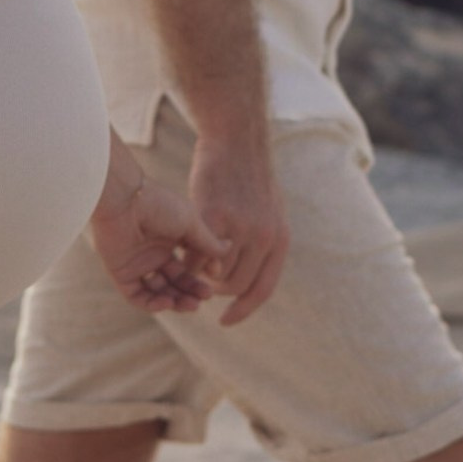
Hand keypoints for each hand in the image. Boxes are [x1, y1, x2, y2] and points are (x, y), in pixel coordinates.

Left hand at [90, 170, 224, 314]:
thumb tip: (230, 247)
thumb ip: (208, 241)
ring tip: (191, 304)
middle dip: (191, 292)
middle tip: (205, 298)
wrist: (124, 201)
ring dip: (176, 301)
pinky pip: (137, 297)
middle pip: (176, 282)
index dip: (201, 275)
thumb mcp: (191, 223)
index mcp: (171, 239)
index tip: (215, 277)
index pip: (189, 266)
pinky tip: (167, 301)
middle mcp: (154, 253)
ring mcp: (137, 264)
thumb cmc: (159, 205)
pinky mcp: (121, 273)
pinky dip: (152, 304)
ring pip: (159, 292)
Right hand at [188, 133, 288, 325]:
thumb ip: (265, 241)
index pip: (262, 290)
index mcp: (280, 240)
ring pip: (215, 273)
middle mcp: (264, 238)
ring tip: (193, 262)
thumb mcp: (270, 211)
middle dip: (217, 289)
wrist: (237, 140)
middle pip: (236, 286)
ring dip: (201, 275)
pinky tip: (182, 250)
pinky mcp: (214, 216)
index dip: (243, 311)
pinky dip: (188, 259)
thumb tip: (252, 270)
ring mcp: (240, 228)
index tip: (225, 321)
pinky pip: (197, 253)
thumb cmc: (249, 175)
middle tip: (203, 279)